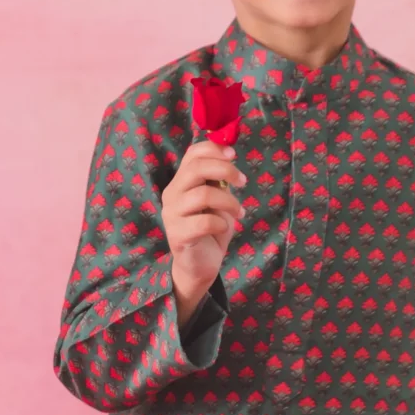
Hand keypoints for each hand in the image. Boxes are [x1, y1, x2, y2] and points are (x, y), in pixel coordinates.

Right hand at [161, 139, 244, 323]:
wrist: (199, 265)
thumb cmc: (210, 230)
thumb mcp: (217, 199)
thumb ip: (217, 180)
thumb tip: (229, 156)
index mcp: (181, 182)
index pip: (192, 154)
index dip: (214, 149)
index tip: (234, 154)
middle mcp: (172, 194)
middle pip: (196, 169)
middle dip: (225, 170)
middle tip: (242, 181)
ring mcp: (172, 215)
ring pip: (203, 195)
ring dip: (229, 202)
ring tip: (239, 212)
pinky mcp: (178, 235)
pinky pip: (204, 222)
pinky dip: (221, 223)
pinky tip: (225, 227)